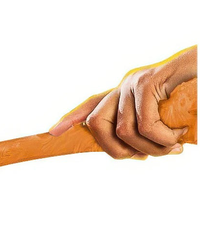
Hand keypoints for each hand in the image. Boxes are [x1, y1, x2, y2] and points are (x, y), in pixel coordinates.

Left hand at [50, 46, 196, 157]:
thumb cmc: (194, 94)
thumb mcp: (170, 116)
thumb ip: (150, 128)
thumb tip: (137, 151)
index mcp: (127, 94)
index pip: (91, 105)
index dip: (71, 118)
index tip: (54, 131)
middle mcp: (125, 86)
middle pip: (96, 124)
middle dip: (115, 151)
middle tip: (145, 158)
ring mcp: (135, 82)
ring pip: (123, 131)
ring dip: (150, 149)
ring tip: (173, 147)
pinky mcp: (149, 81)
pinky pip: (145, 125)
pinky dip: (161, 139)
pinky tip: (178, 136)